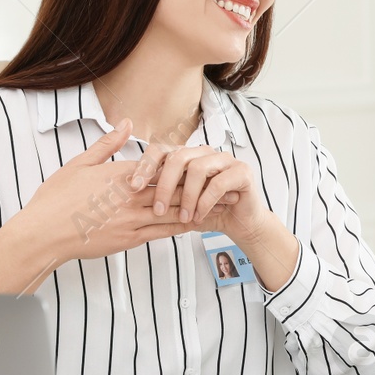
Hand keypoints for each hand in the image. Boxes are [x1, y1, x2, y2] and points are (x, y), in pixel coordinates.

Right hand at [12, 119, 239, 265]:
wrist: (42, 234)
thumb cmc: (56, 199)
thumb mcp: (79, 164)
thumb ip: (107, 144)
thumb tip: (127, 122)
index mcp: (122, 174)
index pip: (163, 168)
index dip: (189, 166)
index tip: (210, 162)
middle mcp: (133, 196)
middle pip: (177, 189)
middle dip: (206, 188)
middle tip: (232, 186)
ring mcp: (133, 219)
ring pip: (175, 212)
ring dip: (202, 209)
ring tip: (225, 207)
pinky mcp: (130, 239)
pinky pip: (163, 232)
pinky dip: (182, 227)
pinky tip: (198, 224)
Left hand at [128, 138, 263, 244]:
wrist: (240, 224)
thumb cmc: (206, 212)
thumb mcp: (177, 204)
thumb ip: (161, 195)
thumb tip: (131, 194)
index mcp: (187, 156)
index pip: (161, 150)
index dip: (146, 165)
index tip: (134, 187)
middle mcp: (205, 153)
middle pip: (178, 157)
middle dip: (164, 185)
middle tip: (157, 209)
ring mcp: (225, 160)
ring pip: (198, 168)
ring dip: (187, 197)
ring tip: (183, 217)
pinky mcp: (242, 172)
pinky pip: (219, 183)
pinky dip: (205, 202)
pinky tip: (200, 216)